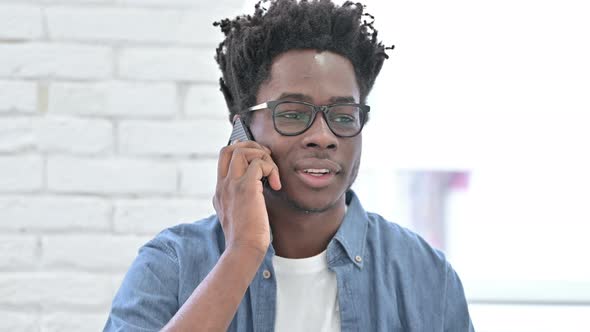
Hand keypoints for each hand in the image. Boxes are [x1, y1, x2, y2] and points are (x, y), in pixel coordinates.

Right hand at [213, 140, 281, 255]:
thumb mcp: (237, 217)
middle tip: (266, 158)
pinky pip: (259, 163)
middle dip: (250, 147)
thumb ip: (240, 202)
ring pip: (241, 150)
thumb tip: (256, 192)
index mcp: (220, 191)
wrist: (243, 250)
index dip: (241, 152)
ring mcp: (232, 185)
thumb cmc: (245, 238)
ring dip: (261, 156)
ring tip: (272, 172)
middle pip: (229, 149)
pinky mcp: (246, 188)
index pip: (224, 159)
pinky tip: (276, 185)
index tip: (258, 160)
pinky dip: (271, 169)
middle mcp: (223, 185)